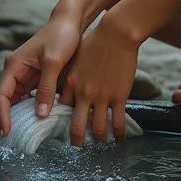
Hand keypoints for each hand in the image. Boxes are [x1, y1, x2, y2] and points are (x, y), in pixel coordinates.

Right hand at [0, 16, 80, 136]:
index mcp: (13, 66)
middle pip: (1, 100)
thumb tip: (40, 114)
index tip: (6, 132)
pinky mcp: (34, 79)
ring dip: (12, 117)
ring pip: (12, 102)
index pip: (0, 95)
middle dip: (0, 119)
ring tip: (16, 136)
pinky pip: (25, 99)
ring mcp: (23, 76)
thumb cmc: (61, 36)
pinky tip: (31, 123)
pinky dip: (25, 111)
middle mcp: (14, 72)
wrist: (70, 23)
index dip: (1, 115)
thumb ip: (46, 87)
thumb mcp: (54, 61)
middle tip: (5, 139)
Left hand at [58, 13, 138, 146]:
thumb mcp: (76, 60)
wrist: (116, 33)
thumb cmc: (96, 43)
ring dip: (99, 139)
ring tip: (101, 142)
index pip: (61, 111)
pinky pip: (117, 122)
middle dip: (76, 140)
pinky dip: (117, 133)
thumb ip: (72, 77)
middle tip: (78, 146)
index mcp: (70, 84)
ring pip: (97, 129)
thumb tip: (69, 90)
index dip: (61, 122)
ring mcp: (102, 96)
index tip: (63, 130)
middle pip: (76, 127)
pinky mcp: (119, 96)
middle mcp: (83, 94)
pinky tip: (119, 137)